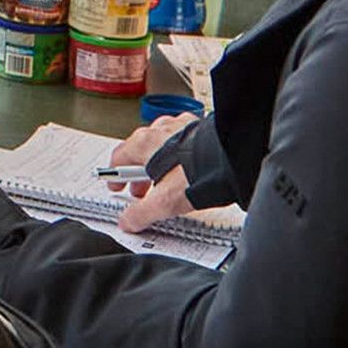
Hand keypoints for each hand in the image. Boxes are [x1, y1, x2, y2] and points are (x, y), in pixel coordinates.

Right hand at [113, 118, 199, 233]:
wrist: (231, 159)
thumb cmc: (198, 172)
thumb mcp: (163, 202)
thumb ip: (141, 213)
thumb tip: (128, 221)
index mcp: (144, 142)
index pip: (119, 157)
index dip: (116, 176)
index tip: (117, 186)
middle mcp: (160, 130)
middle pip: (139, 151)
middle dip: (138, 174)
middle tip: (141, 191)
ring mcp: (180, 127)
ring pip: (161, 145)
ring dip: (159, 163)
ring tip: (165, 182)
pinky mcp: (199, 129)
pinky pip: (181, 141)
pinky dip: (179, 155)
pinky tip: (186, 169)